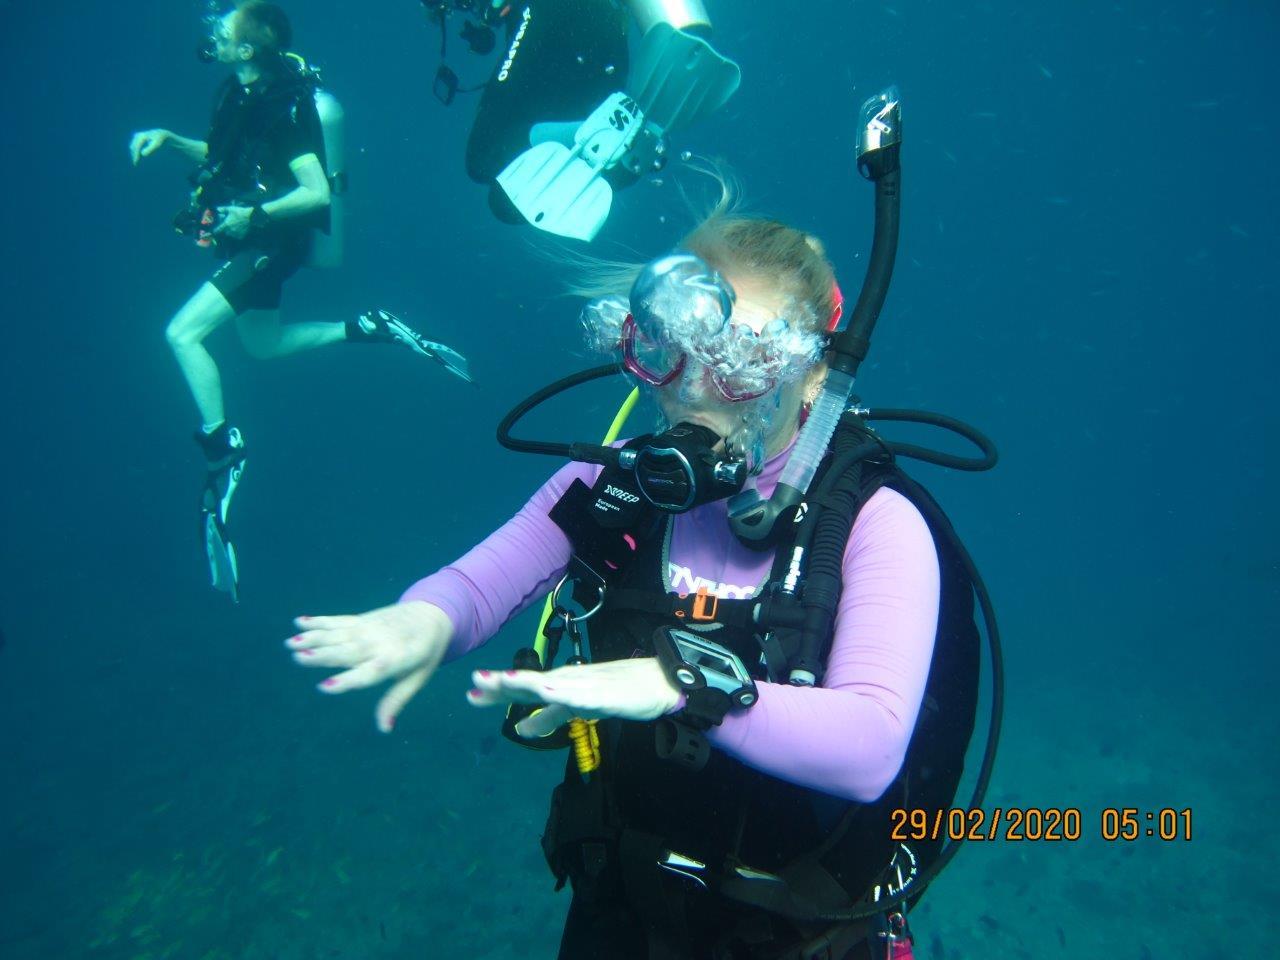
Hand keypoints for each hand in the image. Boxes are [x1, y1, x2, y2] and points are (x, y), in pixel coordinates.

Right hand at [130, 128, 170, 164]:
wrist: (161, 133)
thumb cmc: (160, 140)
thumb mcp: (157, 145)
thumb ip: (150, 149)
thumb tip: (142, 154)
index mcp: (142, 136)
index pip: (137, 146)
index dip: (136, 154)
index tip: (136, 161)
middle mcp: (138, 135)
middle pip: (134, 146)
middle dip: (134, 155)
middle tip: (135, 163)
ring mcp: (137, 136)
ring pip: (133, 146)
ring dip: (133, 153)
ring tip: (135, 161)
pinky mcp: (137, 138)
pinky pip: (134, 145)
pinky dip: (135, 151)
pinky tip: (137, 156)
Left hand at [213, 205, 252, 238]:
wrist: (250, 216)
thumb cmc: (239, 212)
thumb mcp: (230, 209)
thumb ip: (223, 209)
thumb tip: (217, 209)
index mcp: (226, 224)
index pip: (218, 230)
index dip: (215, 231)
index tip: (214, 231)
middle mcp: (230, 230)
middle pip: (225, 231)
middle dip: (226, 228)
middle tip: (229, 223)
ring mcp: (236, 233)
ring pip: (231, 234)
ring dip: (231, 231)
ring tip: (234, 226)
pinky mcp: (242, 235)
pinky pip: (237, 236)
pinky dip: (237, 234)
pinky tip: (239, 229)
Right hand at [286, 601, 453, 731]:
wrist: (433, 614)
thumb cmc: (425, 653)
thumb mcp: (417, 678)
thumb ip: (397, 699)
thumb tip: (385, 729)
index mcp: (396, 660)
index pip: (370, 672)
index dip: (347, 680)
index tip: (324, 686)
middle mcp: (380, 642)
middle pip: (349, 651)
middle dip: (323, 655)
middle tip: (299, 658)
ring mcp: (370, 628)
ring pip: (339, 634)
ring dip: (313, 638)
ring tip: (291, 643)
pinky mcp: (363, 619)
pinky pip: (339, 621)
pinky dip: (319, 622)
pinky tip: (299, 622)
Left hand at [467, 658, 681, 737]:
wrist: (658, 682)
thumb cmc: (617, 693)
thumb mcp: (576, 710)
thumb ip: (549, 718)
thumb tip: (520, 729)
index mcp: (559, 686)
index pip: (523, 688)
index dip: (498, 690)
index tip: (472, 692)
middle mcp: (567, 682)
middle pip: (531, 683)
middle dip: (503, 684)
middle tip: (475, 682)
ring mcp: (584, 686)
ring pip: (551, 685)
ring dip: (528, 682)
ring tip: (503, 681)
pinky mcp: (602, 695)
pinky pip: (581, 695)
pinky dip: (563, 693)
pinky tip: (549, 692)